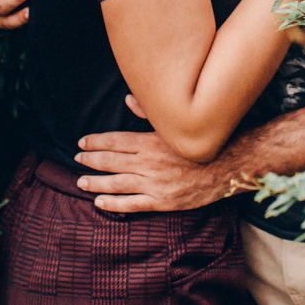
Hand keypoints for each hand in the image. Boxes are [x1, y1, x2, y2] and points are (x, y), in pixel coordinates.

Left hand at [75, 103, 237, 211]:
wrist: (228, 166)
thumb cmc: (202, 142)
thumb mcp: (176, 124)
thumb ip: (150, 113)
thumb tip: (128, 99)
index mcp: (151, 141)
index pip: (115, 141)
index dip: (95, 142)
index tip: (81, 143)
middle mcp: (149, 163)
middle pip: (111, 161)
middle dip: (91, 160)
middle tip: (76, 159)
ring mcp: (154, 184)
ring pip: (117, 183)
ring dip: (96, 183)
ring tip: (81, 182)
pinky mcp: (162, 201)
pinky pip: (132, 204)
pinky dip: (113, 204)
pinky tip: (100, 203)